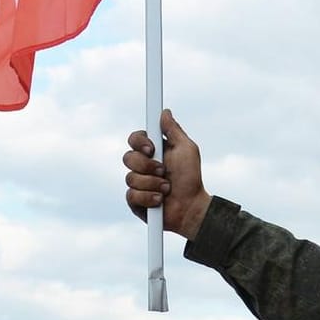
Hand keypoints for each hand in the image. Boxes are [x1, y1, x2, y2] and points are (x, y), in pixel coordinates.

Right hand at [124, 109, 211, 239]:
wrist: (191, 207)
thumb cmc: (191, 178)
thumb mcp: (186, 150)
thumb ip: (174, 131)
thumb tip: (164, 112)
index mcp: (152, 151)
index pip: (134, 139)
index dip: (139, 142)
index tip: (151, 148)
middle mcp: (142, 166)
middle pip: (128, 157)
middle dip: (147, 166)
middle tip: (163, 171)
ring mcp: (137, 183)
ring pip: (130, 178)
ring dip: (153, 184)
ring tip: (167, 188)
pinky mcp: (134, 201)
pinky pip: (132, 195)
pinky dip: (149, 197)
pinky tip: (160, 200)